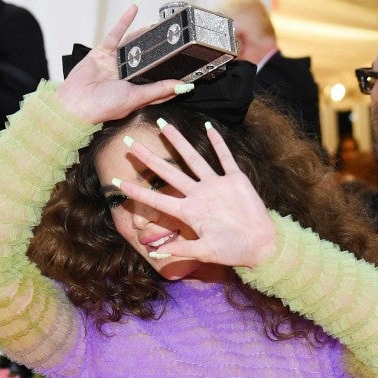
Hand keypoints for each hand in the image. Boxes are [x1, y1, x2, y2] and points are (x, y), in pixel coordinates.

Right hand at [55, 5, 191, 124]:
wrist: (75, 103)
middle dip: (158, 52)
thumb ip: (158, 91)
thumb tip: (180, 87)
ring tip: (158, 24)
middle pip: (145, 61)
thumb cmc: (103, 107)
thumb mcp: (136, 98)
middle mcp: (125, 78)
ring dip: (144, 35)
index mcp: (135, 91)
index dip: (171, 77)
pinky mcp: (102, 53)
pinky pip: (116, 34)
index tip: (187, 72)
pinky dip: (124, 21)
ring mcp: (113, 65)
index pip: (157, 83)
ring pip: (132, 46)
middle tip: (173, 40)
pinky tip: (134, 9)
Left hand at [114, 120, 275, 268]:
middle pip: (169, 172)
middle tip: (129, 143)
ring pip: (193, 158)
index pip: (158, 199)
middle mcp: (198, 195)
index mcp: (189, 212)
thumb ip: (182, 250)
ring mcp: (216, 185)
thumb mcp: (205, 252)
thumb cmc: (232, 251)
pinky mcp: (235, 180)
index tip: (118, 183)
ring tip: (162, 125)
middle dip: (149, 158)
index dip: (138, 192)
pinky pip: (225, 158)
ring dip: (178, 142)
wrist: (260, 245)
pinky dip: (218, 143)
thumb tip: (156, 253)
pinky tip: (208, 128)